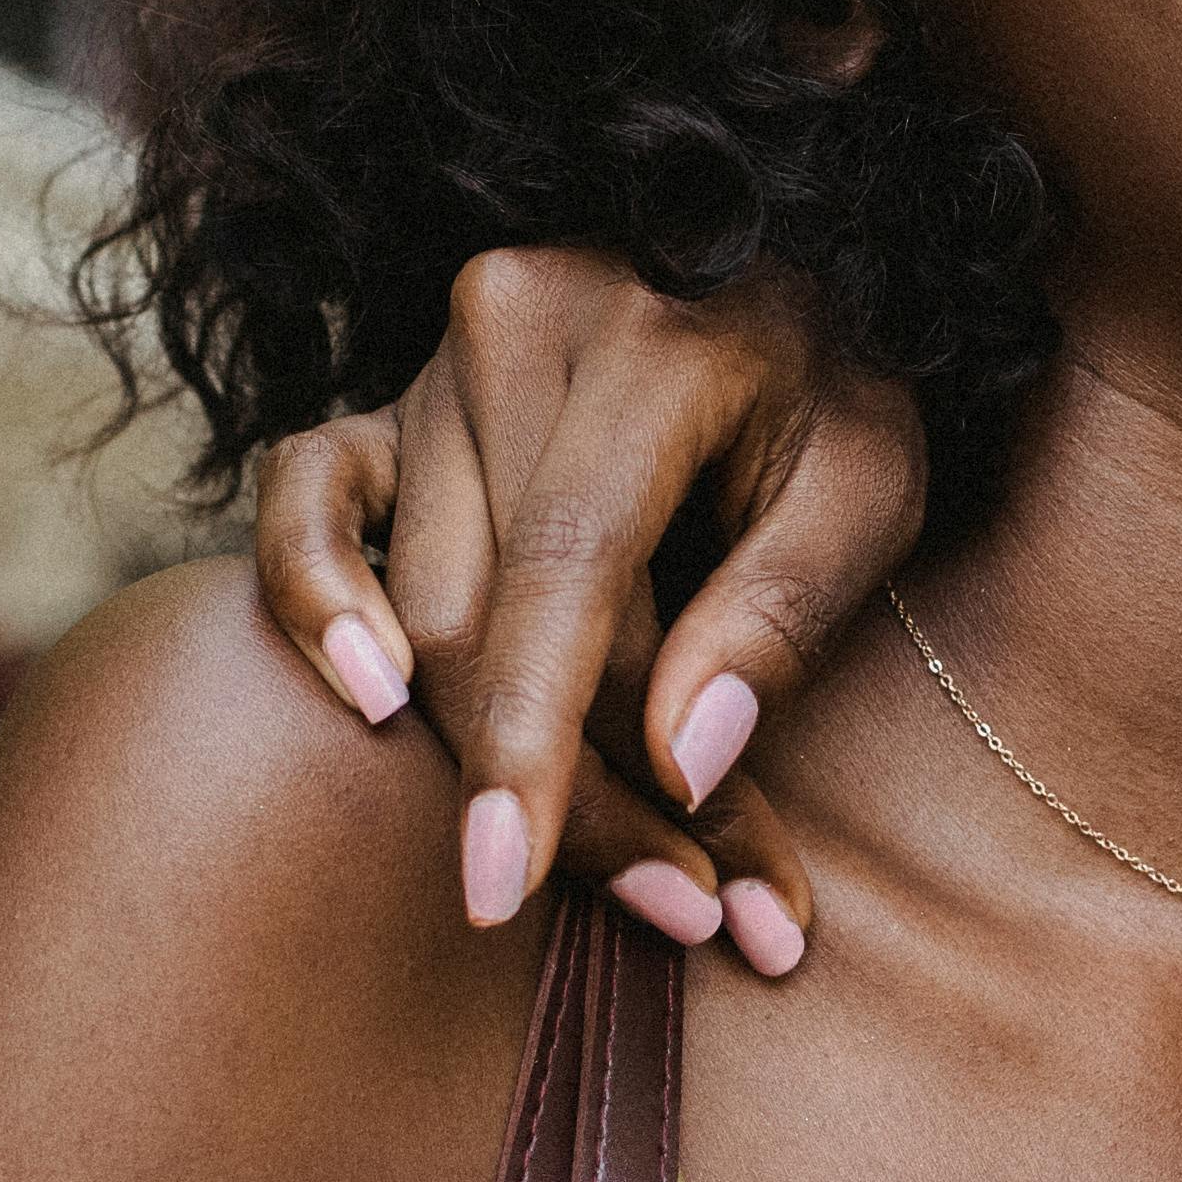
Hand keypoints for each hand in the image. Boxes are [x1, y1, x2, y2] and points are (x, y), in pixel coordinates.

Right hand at [249, 250, 925, 970]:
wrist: (790, 273)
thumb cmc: (842, 387)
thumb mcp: (874, 480)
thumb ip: (783, 608)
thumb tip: (683, 759)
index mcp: (645, 338)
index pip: (565, 573)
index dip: (539, 746)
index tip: (512, 887)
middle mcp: (509, 329)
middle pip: (490, 620)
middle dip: (574, 792)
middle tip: (695, 908)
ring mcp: (431, 366)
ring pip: (422, 612)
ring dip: (509, 756)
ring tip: (651, 868)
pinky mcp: (387, 404)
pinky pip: (306, 506)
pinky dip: (316, 605)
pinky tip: (365, 700)